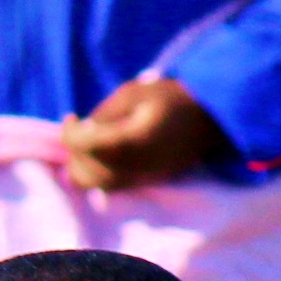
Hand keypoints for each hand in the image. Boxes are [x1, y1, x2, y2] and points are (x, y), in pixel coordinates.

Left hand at [59, 70, 230, 191]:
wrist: (211, 115)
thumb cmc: (170, 97)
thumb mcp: (132, 93)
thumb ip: (103, 114)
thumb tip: (81, 130)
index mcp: (131, 141)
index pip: (84, 146)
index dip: (69, 132)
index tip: (71, 117)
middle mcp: (135, 166)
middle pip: (84, 171)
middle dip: (75, 151)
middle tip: (79, 129)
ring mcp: (143, 178)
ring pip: (96, 185)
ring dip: (84, 166)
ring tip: (89, 143)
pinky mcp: (149, 182)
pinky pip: (113, 186)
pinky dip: (99, 174)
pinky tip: (102, 154)